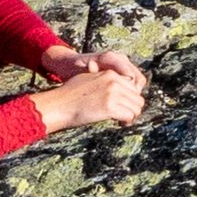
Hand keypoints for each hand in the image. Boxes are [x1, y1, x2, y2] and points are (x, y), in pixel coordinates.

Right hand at [33, 57, 156, 138]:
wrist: (59, 104)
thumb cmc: (69, 95)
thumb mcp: (88, 79)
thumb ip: (102, 81)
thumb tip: (114, 90)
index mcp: (110, 74)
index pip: (133, 87)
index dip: (130, 99)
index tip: (124, 106)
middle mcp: (114, 82)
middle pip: (138, 98)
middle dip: (133, 108)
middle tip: (125, 116)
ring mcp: (112, 94)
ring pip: (136, 107)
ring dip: (131, 116)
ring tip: (122, 120)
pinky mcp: (110, 107)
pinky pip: (129, 115)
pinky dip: (126, 121)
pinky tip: (119, 123)